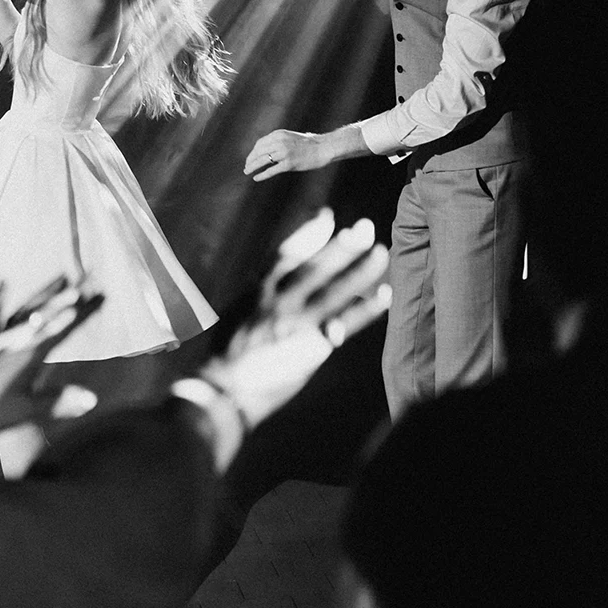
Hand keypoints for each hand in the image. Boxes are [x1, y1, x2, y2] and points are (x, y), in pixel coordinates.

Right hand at [200, 218, 390, 429]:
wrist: (224, 391)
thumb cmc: (229, 351)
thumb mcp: (239, 310)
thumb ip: (262, 289)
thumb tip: (284, 268)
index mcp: (257, 290)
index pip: (287, 253)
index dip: (309, 233)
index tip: (327, 217)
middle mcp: (278, 302)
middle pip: (317, 266)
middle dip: (342, 245)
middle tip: (365, 227)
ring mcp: (296, 325)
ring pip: (335, 291)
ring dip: (361, 271)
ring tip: (380, 253)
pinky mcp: (311, 348)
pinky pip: (345, 324)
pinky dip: (366, 309)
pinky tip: (383, 295)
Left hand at [244, 128, 340, 181]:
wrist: (323, 148)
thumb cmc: (309, 144)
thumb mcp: (290, 137)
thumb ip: (278, 141)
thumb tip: (265, 149)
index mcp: (279, 134)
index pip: (260, 144)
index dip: (253, 152)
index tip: (250, 159)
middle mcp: (279, 142)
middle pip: (259, 152)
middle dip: (250, 160)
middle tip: (246, 167)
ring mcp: (284, 153)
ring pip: (263, 160)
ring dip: (253, 167)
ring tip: (247, 172)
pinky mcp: (289, 163)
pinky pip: (272, 170)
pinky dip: (262, 174)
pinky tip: (256, 178)